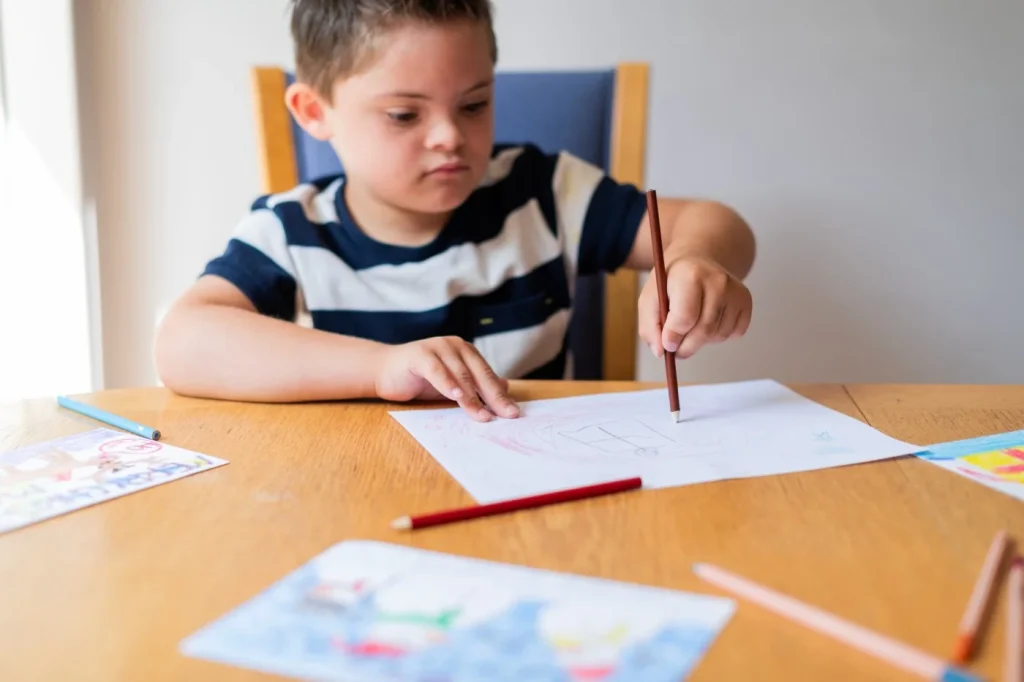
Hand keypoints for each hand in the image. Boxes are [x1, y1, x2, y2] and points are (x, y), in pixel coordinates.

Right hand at [374, 336, 519, 421]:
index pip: (487, 376)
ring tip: (482, 415)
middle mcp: (455, 346)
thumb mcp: (452, 385)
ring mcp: (438, 347)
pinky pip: (437, 370)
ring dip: (471, 396)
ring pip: (460, 374)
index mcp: (466, 352)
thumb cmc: (420, 379)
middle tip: (506, 415)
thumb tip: (505, 388)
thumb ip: (475, 386)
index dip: (500, 395)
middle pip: (479, 374)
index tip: (513, 413)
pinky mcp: (420, 354)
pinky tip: (455, 396)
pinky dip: (447, 383)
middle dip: (493, 397)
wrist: (384, 370)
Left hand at [638, 255, 751, 358]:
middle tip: (675, 349)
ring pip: (718, 335)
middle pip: (704, 330)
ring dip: (701, 340)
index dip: (673, 337)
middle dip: (686, 347)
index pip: (685, 317)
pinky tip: (707, 319)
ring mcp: (735, 291)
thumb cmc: (670, 283)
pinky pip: (733, 333)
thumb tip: (662, 351)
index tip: (667, 343)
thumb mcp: (649, 298)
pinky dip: (717, 335)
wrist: (696, 261)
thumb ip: (650, 327)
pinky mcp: (746, 301)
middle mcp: (718, 281)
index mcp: (690, 275)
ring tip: (691, 326)